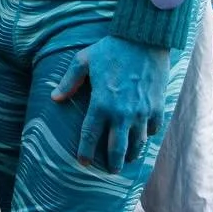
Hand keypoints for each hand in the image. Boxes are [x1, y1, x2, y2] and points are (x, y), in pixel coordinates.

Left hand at [52, 35, 169, 172]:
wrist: (144, 40)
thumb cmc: (111, 49)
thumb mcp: (83, 61)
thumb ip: (69, 81)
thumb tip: (55, 98)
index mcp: (101, 104)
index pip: (90, 136)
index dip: (86, 152)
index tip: (83, 162)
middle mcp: (122, 113)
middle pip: (117, 148)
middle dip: (113, 163)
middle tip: (110, 171)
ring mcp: (141, 112)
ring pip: (137, 143)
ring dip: (132, 154)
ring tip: (127, 159)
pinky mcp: (156, 107)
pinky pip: (152, 129)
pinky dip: (147, 136)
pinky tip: (142, 137)